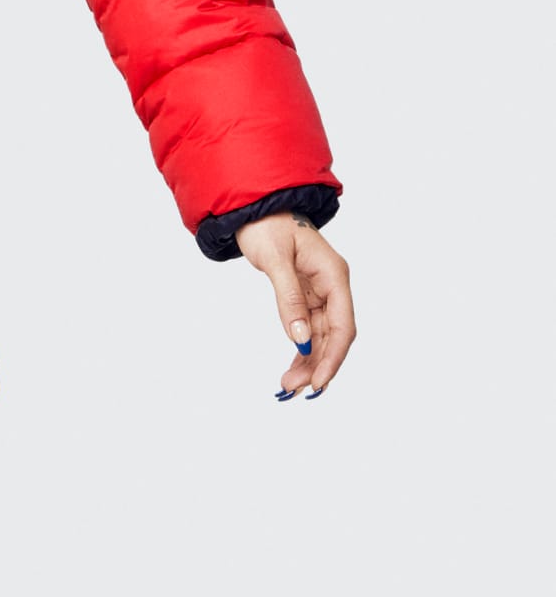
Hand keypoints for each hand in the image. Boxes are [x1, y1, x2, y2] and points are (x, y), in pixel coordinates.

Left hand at [235, 211, 354, 398]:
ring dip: (308, 361)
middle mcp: (332, 286)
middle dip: (318, 364)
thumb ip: (288, 298)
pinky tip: (293, 366)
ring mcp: (320, 291)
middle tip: (294, 388)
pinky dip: (301, 347)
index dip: (334, 357)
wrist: (254, 208)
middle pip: (334, 335)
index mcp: (334, 275)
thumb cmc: (266, 226)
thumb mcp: (275, 259)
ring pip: (321, 335)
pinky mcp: (305, 295)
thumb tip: (299, 337)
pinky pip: (308, 327)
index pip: (343, 325)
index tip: (319, 382)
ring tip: (288, 384)